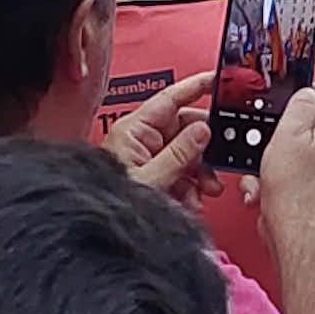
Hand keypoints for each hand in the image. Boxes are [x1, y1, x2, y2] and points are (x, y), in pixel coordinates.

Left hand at [104, 68, 211, 192]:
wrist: (97, 234)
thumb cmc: (112, 203)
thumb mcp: (152, 179)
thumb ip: (179, 153)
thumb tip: (202, 130)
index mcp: (135, 130)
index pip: (171, 98)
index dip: (196, 86)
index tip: (217, 79)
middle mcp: (141, 139)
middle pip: (183, 129)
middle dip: (204, 148)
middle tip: (217, 164)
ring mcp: (145, 158)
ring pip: (184, 153)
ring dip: (199, 173)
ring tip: (204, 191)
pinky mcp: (150, 176)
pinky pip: (178, 173)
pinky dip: (189, 187)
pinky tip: (191, 201)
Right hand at [255, 84, 314, 239]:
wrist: (291, 232)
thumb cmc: (293, 187)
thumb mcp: (291, 133)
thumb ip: (301, 106)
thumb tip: (307, 91)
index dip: (299, 88)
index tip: (279, 93)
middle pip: (300, 122)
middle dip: (276, 128)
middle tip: (265, 135)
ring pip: (286, 149)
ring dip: (267, 157)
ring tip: (262, 169)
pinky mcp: (302, 187)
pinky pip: (280, 173)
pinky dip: (266, 179)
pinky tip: (261, 188)